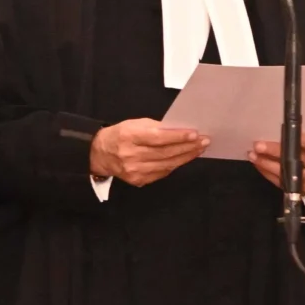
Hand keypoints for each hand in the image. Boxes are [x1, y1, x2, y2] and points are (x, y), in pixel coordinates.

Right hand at [89, 118, 207, 187]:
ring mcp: (134, 170)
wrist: (100, 154)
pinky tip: (184, 158)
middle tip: (204, 141)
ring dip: (186, 156)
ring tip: (199, 149)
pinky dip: (175, 164)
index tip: (194, 134)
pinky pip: (162, 173)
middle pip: (165, 153)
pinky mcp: (138, 180)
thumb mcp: (135, 124)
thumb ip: (156, 127)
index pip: (157, 138)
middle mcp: (130, 155)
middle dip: (187, 147)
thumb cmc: (120, 135)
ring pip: (167, 164)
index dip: (177, 137)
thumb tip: (181, 131)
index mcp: (128, 137)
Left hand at [252, 131, 304, 196]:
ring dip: (265, 162)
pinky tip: (256, 162)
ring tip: (252, 154)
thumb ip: (299, 135)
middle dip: (274, 151)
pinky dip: (265, 171)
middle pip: (295, 158)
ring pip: (284, 171)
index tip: (283, 133)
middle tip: (258, 146)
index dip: (299, 138)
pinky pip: (278, 180)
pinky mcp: (294, 187)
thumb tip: (276, 129)